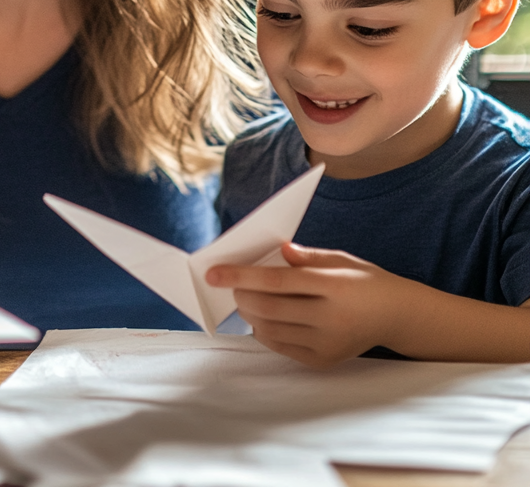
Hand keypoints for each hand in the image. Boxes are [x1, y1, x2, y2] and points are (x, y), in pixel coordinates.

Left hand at [205, 242, 420, 366]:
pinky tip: (261, 318)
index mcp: (335, 286)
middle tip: (228, 284)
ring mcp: (329, 343)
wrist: (399, 316)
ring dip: (249, 313)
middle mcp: (332, 318)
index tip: (214, 272)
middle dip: (241, 295)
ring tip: (244, 299)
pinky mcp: (325, 360)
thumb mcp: (340, 259)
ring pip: (272, 329)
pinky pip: (283, 347)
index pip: (277, 280)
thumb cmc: (363, 281)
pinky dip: (264, 332)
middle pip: (270, 308)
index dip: (241, 275)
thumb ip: (305, 257)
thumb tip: (274, 252)